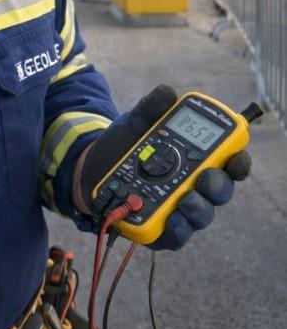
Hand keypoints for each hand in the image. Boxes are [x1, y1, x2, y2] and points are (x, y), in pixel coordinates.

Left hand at [77, 85, 251, 250]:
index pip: (229, 163)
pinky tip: (172, 219)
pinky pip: (177, 235)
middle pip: (220, 191)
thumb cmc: (123, 144)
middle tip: (206, 178)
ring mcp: (181, 210)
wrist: (91, 168)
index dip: (238, 161)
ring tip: (187, 199)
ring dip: (198, 208)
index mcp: (198, 160)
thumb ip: (152, 108)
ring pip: (202, 214)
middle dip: (217, 185)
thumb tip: (168, 93)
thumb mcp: (136, 122)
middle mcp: (195, 187)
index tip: (236, 156)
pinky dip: (177, 229)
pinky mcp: (163, 230)